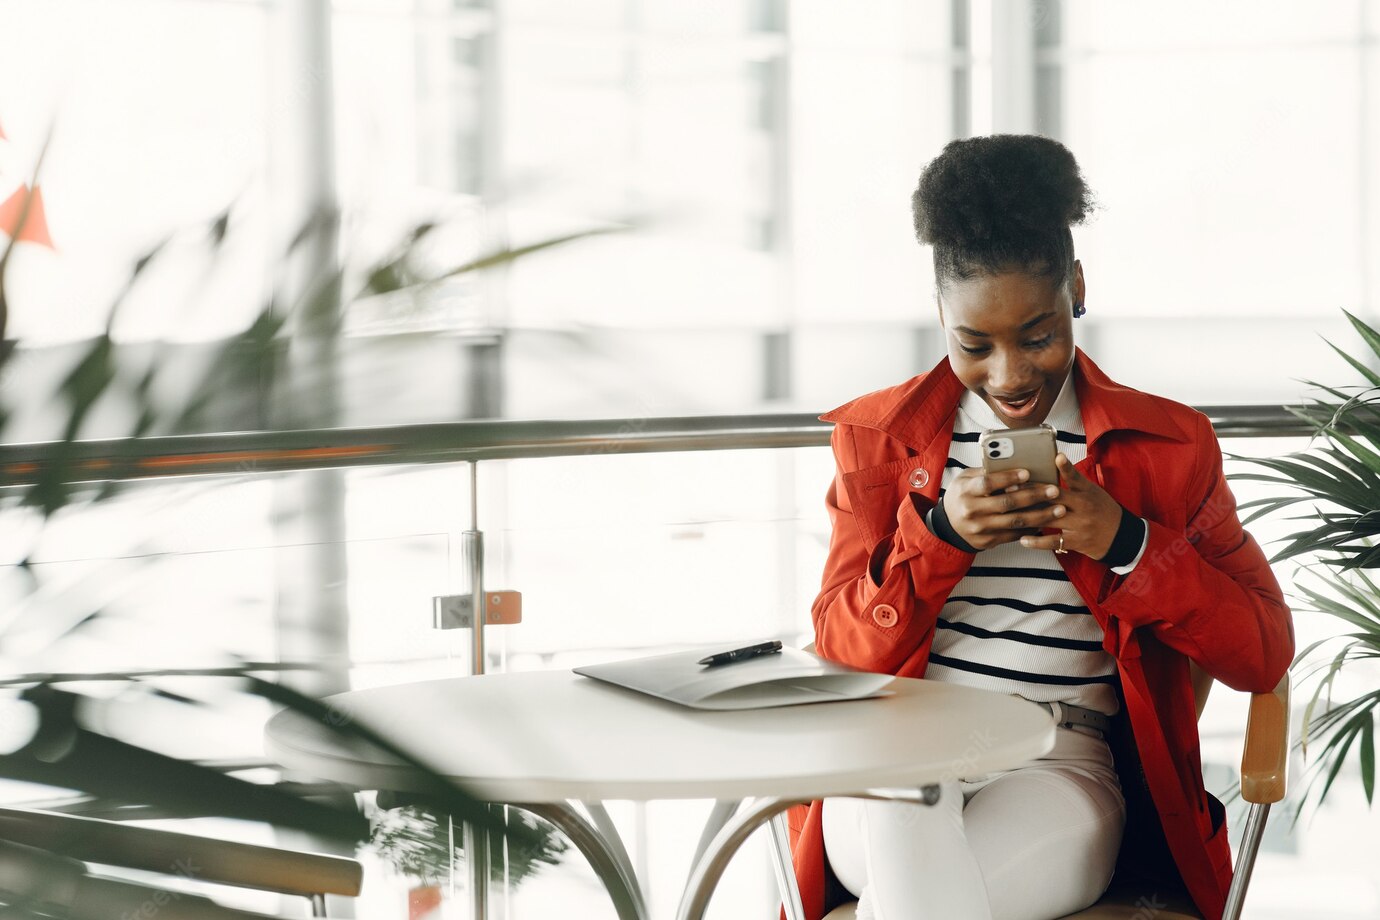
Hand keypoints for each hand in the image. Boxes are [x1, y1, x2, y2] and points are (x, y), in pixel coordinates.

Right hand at [942, 466, 1066, 550]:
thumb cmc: (960, 497)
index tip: (1027, 473)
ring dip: (1040, 515)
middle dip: (1034, 496)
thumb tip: (1010, 462)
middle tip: (1054, 490)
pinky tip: (1046, 522)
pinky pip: (1014, 535)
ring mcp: (981, 528)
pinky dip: (1031, 529)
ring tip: (1059, 509)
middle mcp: (972, 511)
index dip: (1008, 478)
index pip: (988, 483)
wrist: (948, 528)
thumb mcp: (964, 480)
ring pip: (1015, 522)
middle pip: (1007, 503)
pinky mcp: (989, 541)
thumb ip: (985, 472)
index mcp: (966, 491)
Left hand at [1018, 454, 1123, 558]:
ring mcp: (1079, 525)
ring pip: (1050, 519)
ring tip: (1008, 514)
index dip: (1065, 467)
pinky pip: (1054, 542)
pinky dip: (1037, 542)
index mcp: (1086, 492)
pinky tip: (1022, 539)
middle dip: (1031, 493)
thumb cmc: (1102, 509)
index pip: (1074, 477)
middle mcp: (1083, 507)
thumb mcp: (1092, 491)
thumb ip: (1074, 480)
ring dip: (1027, 516)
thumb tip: (1055, 460)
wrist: (1122, 537)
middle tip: (1009, 489)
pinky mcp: (1077, 541)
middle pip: (1054, 497)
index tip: (1055, 458)